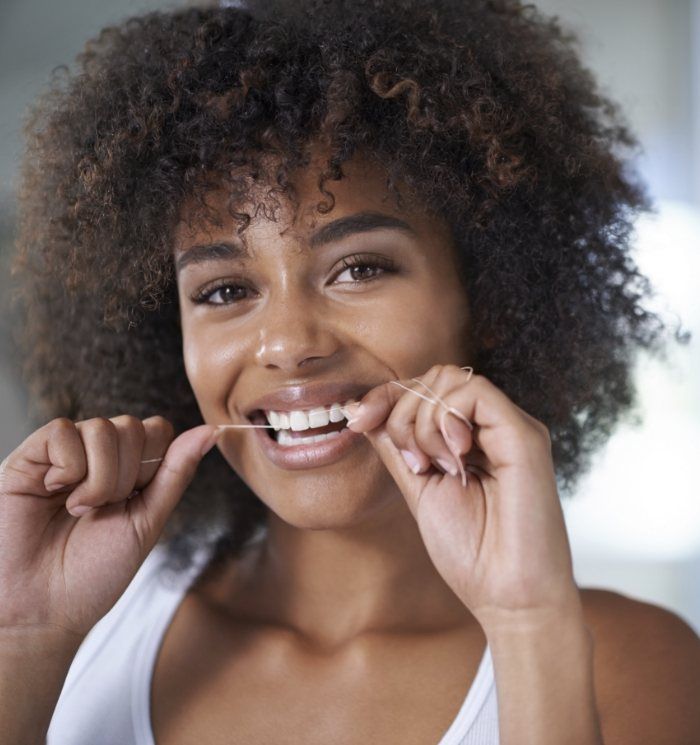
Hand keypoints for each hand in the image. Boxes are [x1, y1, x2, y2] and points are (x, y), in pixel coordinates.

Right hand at [0, 415, 216, 641]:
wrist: (45, 609)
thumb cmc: (96, 572)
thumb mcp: (148, 520)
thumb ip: (177, 472)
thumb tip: (211, 431)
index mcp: (128, 468)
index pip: (157, 430)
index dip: (153, 464)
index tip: (133, 501)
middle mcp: (96, 455)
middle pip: (133, 427)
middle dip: (127, 477)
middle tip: (102, 511)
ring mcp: (63, 454)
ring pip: (101, 428)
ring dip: (99, 478)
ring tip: (79, 509)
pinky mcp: (28, 457)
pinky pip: (61, 431)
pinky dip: (67, 467)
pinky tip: (54, 493)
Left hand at [346, 364, 580, 631]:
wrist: (508, 598)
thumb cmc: (470, 551)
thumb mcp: (417, 487)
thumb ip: (396, 446)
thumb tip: (364, 411)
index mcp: (471, 436)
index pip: (425, 388)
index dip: (385, 396)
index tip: (356, 420)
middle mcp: (493, 425)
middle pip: (435, 376)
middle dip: (402, 411)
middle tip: (412, 462)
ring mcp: (511, 427)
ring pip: (450, 379)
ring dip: (422, 421)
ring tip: (434, 467)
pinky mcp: (524, 435)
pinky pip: (474, 393)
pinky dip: (446, 420)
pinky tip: (453, 458)